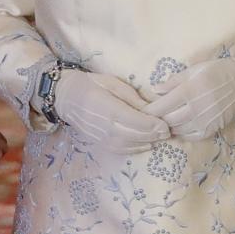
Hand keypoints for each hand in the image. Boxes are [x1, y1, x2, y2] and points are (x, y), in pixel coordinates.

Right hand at [55, 69, 169, 153]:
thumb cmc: (92, 84)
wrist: (66, 97)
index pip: (133, 120)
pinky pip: (119, 149)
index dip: (151, 125)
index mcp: (106, 106)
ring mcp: (100, 136)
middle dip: (152, 135)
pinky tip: (146, 144)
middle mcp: (103, 125)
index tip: (165, 125)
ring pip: (128, 145)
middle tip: (168, 132)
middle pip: (133, 135)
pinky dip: (135, 149)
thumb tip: (151, 109)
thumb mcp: (113, 83)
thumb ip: (132, 97)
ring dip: (146, 143)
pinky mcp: (98, 142)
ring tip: (160, 138)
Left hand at [146, 47, 234, 139]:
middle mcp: (196, 108)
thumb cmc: (217, 71)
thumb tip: (153, 90)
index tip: (138, 110)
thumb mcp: (194, 69)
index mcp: (189, 90)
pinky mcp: (211, 129)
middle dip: (154, 121)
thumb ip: (173, 81)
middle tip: (145, 119)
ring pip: (176, 130)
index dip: (147, 111)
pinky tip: (176, 126)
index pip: (160, 106)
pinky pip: (189, 136)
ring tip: (159, 123)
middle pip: (166, 121)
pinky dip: (179, 133)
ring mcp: (204, 121)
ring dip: (166, 127)